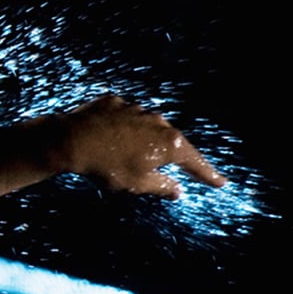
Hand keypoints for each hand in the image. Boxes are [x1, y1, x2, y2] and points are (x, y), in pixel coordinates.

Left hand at [50, 95, 225, 198]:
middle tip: (178, 167)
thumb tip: (178, 191)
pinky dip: (122, 127)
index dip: (207, 174)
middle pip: (172, 142)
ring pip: (147, 127)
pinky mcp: (115, 102)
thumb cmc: (108, 167)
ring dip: (144, 140)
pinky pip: (124, 117)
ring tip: (130, 154)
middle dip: (172, 156)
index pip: (194, 162)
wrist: (72, 140)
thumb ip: (162, 186)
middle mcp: (159, 122)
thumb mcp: (138, 184)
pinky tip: (111, 137)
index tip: (220, 182)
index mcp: (170, 143)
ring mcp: (136, 109)